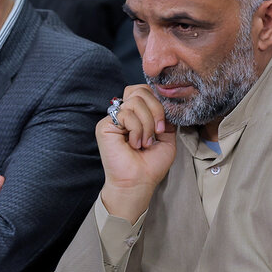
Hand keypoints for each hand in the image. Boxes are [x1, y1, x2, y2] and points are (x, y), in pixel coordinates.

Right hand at [96, 85, 176, 223]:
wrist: (138, 182)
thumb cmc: (151, 165)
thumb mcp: (167, 137)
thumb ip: (165, 117)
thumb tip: (166, 103)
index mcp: (137, 115)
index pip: (144, 91)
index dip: (157, 102)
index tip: (163, 125)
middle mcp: (124, 113)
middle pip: (140, 90)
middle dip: (155, 110)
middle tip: (158, 131)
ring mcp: (113, 119)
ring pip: (135, 102)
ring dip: (147, 124)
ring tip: (145, 143)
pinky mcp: (105, 125)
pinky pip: (125, 114)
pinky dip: (136, 130)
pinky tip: (134, 144)